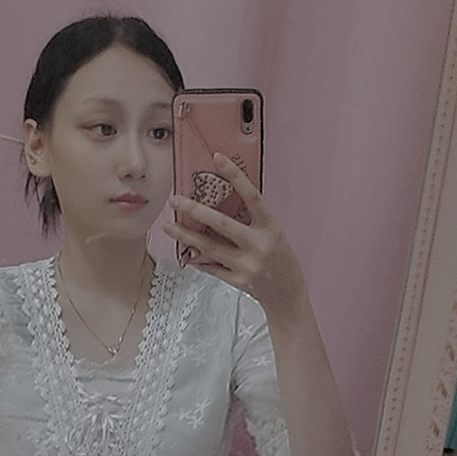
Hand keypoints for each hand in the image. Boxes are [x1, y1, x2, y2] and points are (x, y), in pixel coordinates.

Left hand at [165, 154, 307, 322]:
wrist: (288, 296)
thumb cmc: (281, 261)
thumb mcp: (273, 235)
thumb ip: (252, 222)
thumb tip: (221, 206)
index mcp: (269, 229)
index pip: (252, 196)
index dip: (235, 176)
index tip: (218, 159)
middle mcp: (258, 246)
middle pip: (222, 224)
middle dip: (195, 211)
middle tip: (175, 201)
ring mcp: (246, 265)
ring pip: (210, 248)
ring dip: (186, 236)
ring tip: (168, 227)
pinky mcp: (237, 281)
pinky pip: (212, 268)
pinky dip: (198, 260)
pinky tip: (185, 252)